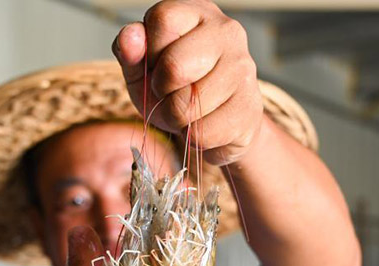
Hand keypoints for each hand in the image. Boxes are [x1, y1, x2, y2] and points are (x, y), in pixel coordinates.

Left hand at [113, 0, 262, 165]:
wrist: (217, 126)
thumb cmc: (177, 90)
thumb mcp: (143, 70)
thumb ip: (130, 52)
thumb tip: (130, 38)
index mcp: (196, 13)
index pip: (163, 20)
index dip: (150, 51)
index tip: (157, 64)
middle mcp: (226, 32)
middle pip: (174, 65)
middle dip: (161, 90)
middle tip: (170, 93)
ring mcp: (242, 68)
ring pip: (188, 105)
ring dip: (176, 118)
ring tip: (188, 110)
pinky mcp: (249, 106)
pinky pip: (203, 133)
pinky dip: (194, 138)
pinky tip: (204, 124)